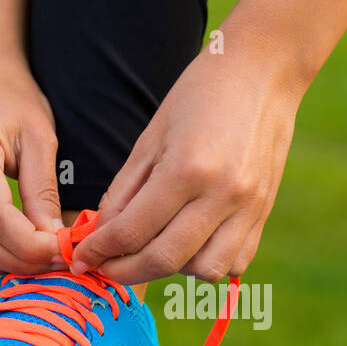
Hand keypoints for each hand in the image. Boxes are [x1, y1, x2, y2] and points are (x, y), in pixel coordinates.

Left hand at [69, 46, 303, 284]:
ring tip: (154, 249)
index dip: (100, 251)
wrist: (263, 72)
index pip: (132, 231)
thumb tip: (102, 236)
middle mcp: (221, 194)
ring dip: (172, 270)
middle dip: (125, 272)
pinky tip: (190, 244)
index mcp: (186, 169)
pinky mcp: (264, 212)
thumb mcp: (151, 137)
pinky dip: (208, 263)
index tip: (81, 258)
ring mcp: (248, 207)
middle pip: (165, 260)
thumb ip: (124, 191)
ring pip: (204, 270)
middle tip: (106, 267)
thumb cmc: (199, 96)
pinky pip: (235, 262)